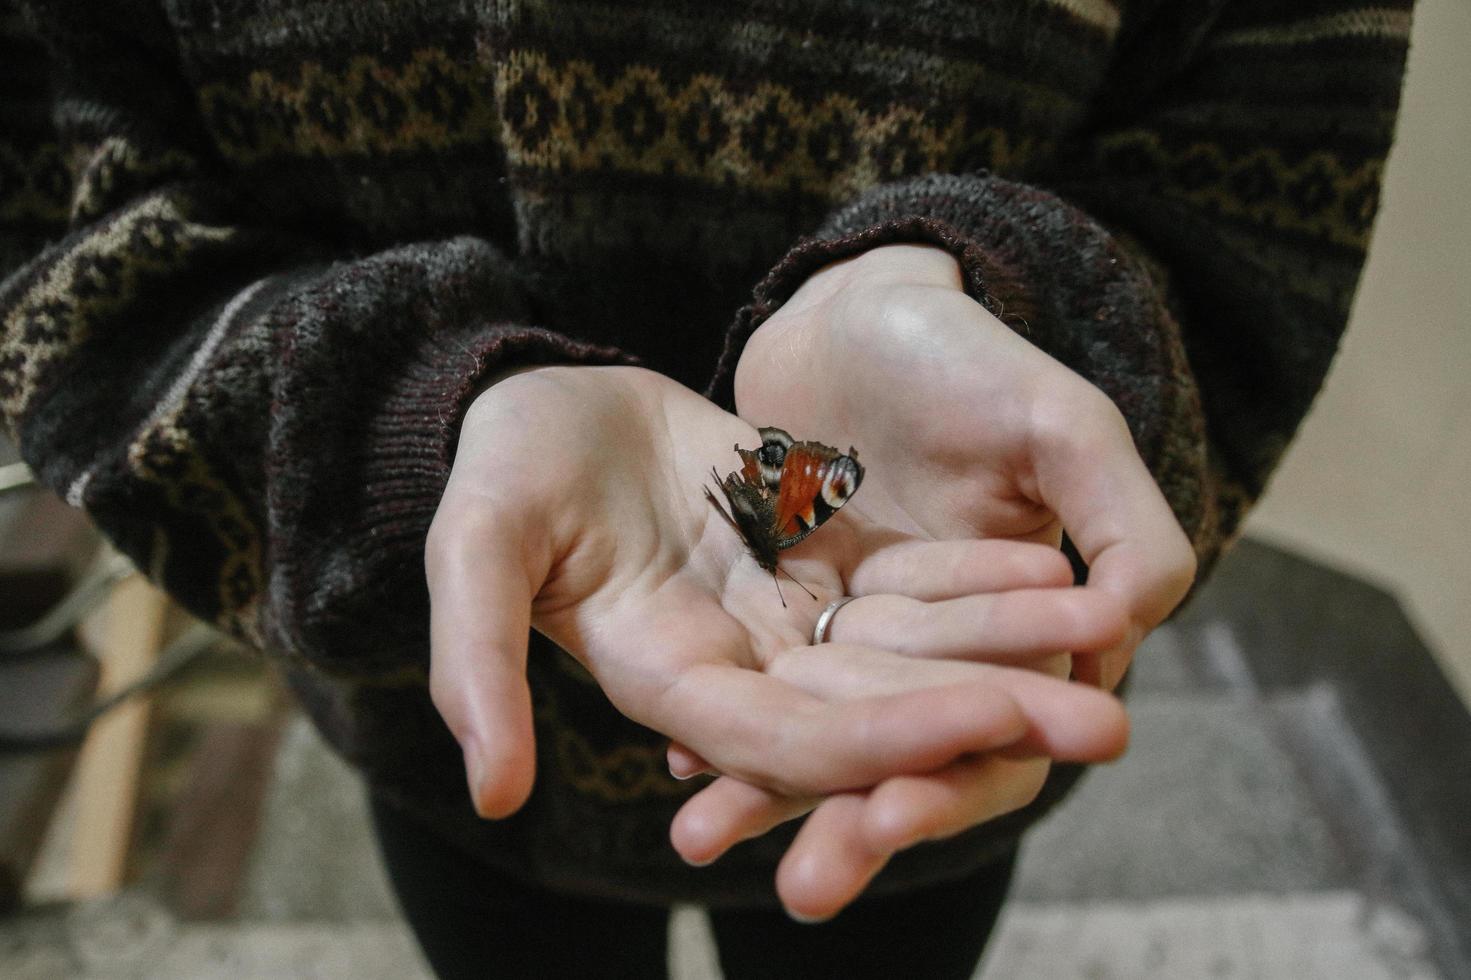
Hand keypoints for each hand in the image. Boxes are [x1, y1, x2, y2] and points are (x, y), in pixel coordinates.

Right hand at [426, 364, 1128, 895]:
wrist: (542, 403)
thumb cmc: (498, 468)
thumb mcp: (474, 547)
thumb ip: (476, 666)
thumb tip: (491, 799)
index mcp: (663, 680)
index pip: (789, 741)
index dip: (884, 739)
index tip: (991, 721)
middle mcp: (733, 671)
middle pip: (871, 714)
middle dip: (984, 718)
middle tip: (1103, 723)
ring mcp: (776, 623)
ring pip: (904, 654)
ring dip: (1002, 653)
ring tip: (1105, 637)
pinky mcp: (805, 571)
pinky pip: (902, 591)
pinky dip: (973, 588)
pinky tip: (1057, 572)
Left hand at [669, 244, 1196, 918]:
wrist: (861, 308)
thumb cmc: (968, 352)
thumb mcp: (1058, 420)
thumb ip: (1118, 519)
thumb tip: (1126, 629)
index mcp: (1038, 630)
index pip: (1006, 737)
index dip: (957, 781)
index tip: (892, 813)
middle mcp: (953, 652)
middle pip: (912, 763)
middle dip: (857, 824)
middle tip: (803, 887)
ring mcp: (872, 640)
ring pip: (831, 740)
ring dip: (778, 799)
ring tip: (704, 838)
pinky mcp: (801, 617)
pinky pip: (769, 688)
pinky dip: (731, 725)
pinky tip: (679, 757)